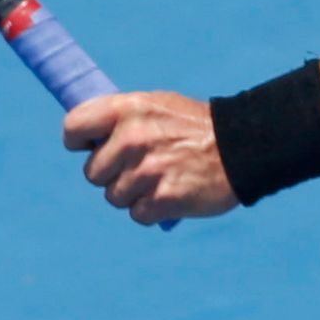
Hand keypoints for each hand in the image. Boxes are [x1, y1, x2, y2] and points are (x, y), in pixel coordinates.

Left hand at [63, 92, 238, 225]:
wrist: (245, 146)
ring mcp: (147, 170)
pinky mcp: (162, 199)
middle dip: (112, 174)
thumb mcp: (157, 105)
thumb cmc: (195, 126)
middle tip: (142, 165)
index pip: (74, 127)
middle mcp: (133, 138)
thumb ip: (121, 118)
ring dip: (133, 194)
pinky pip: (137, 214)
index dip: (79, 141)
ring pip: (114, 197)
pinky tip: (172, 193)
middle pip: (92, 172)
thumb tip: (85, 138)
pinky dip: (151, 209)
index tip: (91, 146)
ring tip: (162, 177)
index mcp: (128, 108)